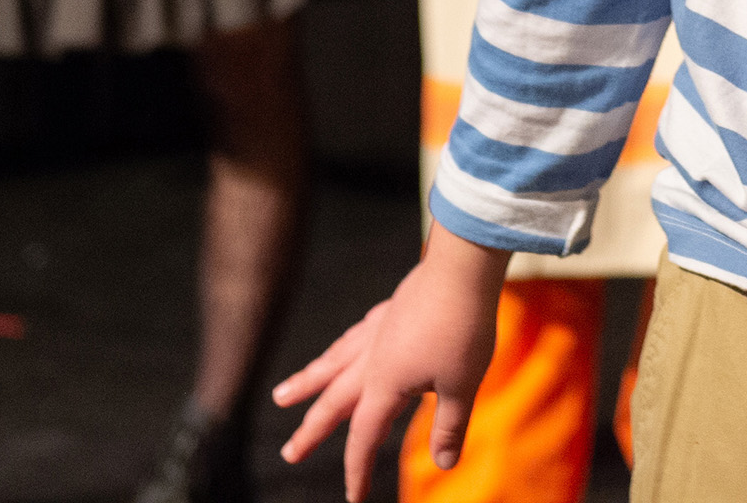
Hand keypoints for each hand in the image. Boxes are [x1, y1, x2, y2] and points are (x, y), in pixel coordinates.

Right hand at [274, 225, 511, 499]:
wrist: (462, 268)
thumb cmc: (464, 327)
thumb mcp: (462, 385)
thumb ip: (449, 426)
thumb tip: (443, 464)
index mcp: (385, 383)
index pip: (365, 437)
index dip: (357, 470)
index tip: (353, 499)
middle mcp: (373, 359)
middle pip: (333, 402)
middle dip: (311, 431)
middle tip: (288, 453)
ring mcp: (378, 331)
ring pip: (333, 363)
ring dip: (308, 382)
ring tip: (282, 395)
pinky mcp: (391, 310)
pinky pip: (356, 336)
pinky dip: (342, 348)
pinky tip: (343, 348)